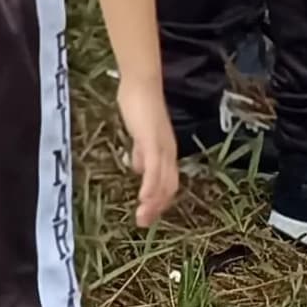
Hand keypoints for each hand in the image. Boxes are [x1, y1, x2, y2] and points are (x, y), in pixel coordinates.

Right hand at [119, 74, 179, 229]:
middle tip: (144, 222)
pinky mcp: (153, 142)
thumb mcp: (139, 134)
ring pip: (163, 181)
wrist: (140, 84)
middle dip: (158, 207)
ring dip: (154, 202)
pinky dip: (150, 186)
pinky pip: (154, 169)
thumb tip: (138, 168)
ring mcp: (162, 147)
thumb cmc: (138, 104)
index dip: (159, 199)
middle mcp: (168, 152)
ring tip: (143, 217)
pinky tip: (143, 199)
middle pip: (169, 186)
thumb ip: (140, 151)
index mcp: (166, 151)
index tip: (148, 214)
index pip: (167, 181)